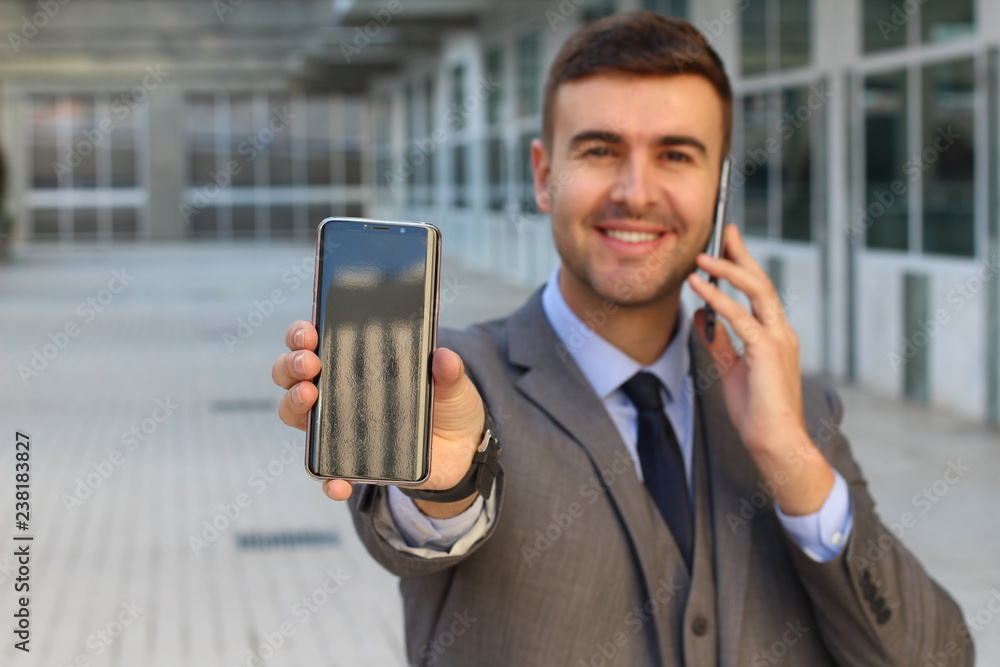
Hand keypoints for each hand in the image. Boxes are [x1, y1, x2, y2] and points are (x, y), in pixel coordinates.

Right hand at [272, 320, 485, 517]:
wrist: (461, 451)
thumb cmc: (448, 405)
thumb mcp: (453, 385)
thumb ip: (449, 372)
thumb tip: (443, 357)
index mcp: (356, 362)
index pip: (315, 340)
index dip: (302, 333)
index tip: (311, 332)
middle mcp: (336, 390)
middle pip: (292, 373)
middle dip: (292, 363)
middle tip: (310, 363)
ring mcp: (337, 425)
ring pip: (294, 413)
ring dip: (293, 403)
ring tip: (309, 396)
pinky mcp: (347, 460)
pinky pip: (325, 471)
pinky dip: (325, 478)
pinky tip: (337, 482)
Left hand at [686, 225, 832, 515]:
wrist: (776, 443)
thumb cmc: (756, 412)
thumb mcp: (731, 369)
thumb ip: (719, 341)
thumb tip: (701, 316)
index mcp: (776, 335)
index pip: (760, 291)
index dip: (744, 265)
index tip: (729, 243)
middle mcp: (781, 332)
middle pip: (761, 282)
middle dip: (742, 254)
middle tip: (724, 229)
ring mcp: (778, 339)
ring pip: (756, 291)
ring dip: (727, 269)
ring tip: (701, 256)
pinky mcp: (768, 351)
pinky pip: (740, 316)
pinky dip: (718, 297)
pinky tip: (699, 284)